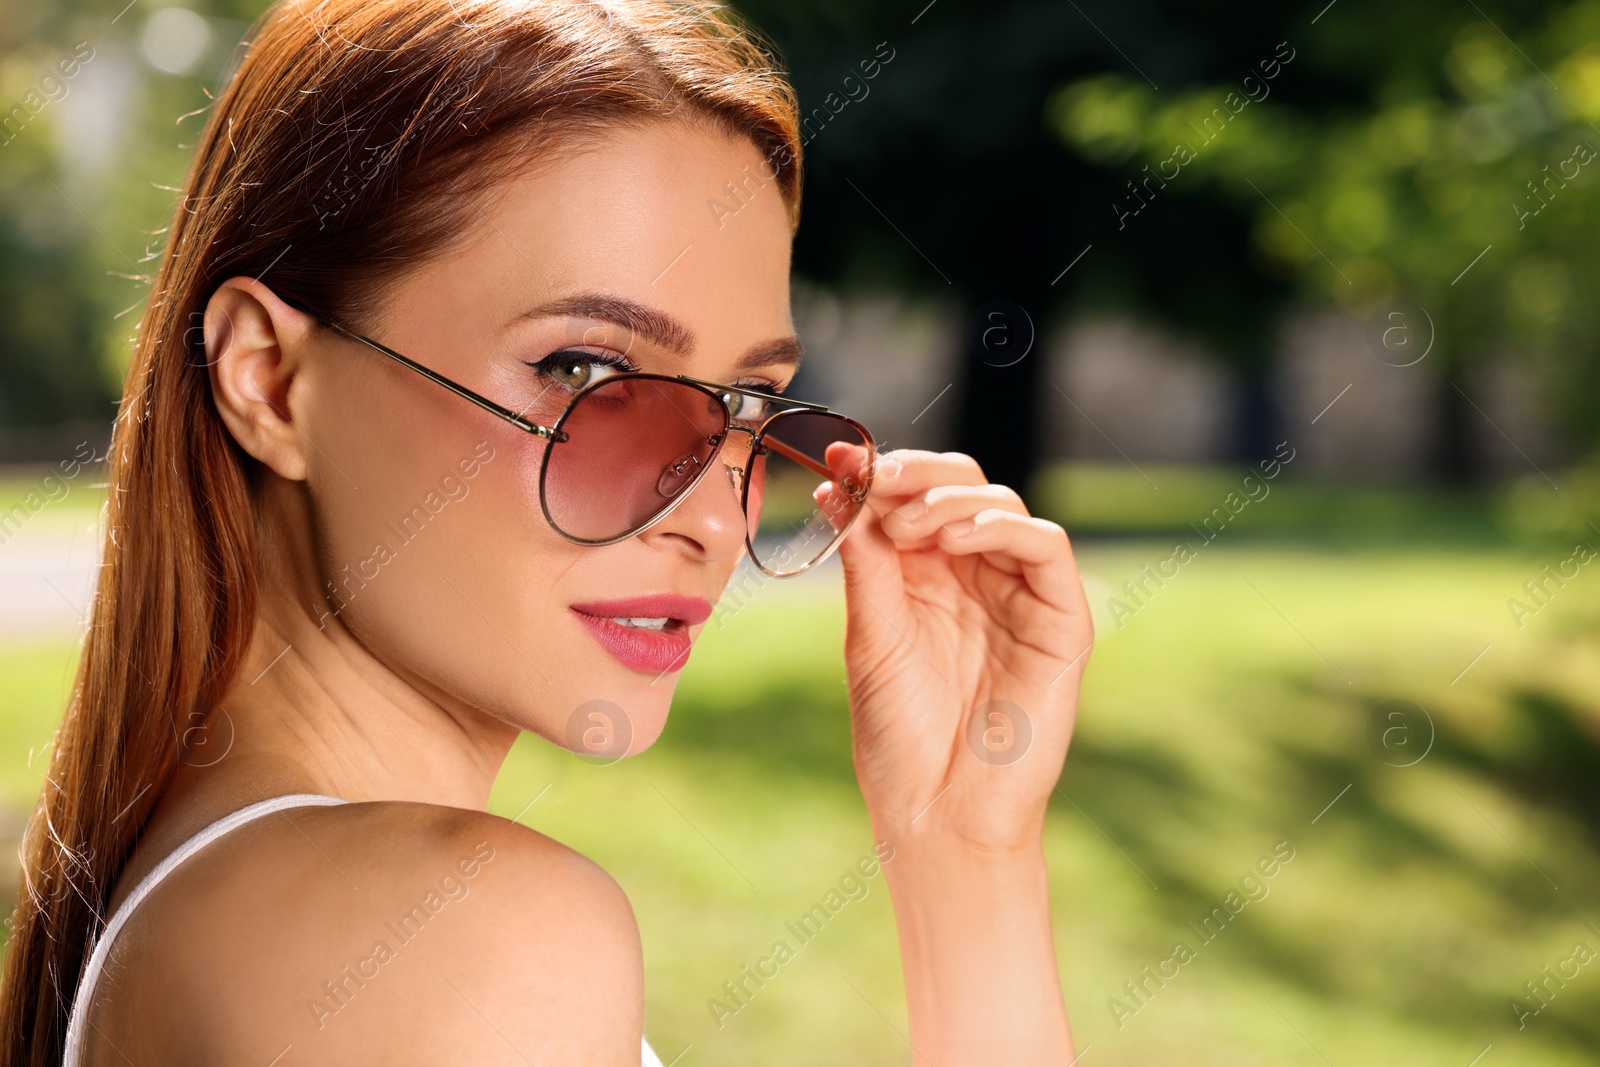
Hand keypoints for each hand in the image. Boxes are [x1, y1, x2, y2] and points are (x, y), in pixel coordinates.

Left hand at [831, 447, 1092, 852]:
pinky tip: (961, 538)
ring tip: (908, 522)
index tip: (840, 457)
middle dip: (917, 472)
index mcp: (924, 577)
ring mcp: (1019, 595)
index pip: (912, 498)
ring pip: (1003, 505)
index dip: (881, 472)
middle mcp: (975, 577)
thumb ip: (866, 559)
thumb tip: (842, 482)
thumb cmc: (898, 735)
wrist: (937, 812)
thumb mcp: (870, 634)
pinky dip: (1005, 527)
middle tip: (878, 479)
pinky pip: (1046, 548)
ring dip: (952, 498)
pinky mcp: (1060, 620)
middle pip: (962, 487)